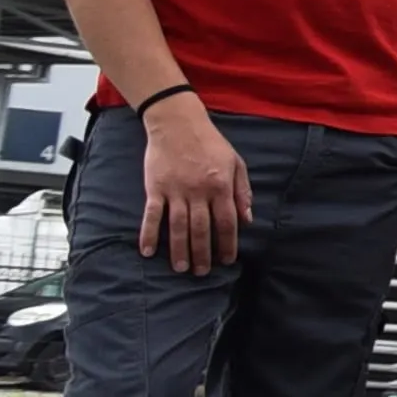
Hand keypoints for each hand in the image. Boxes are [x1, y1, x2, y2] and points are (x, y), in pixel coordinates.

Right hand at [135, 99, 251, 274]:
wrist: (178, 123)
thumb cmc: (210, 143)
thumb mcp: (236, 162)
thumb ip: (242, 191)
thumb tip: (248, 219)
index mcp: (221, 186)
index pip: (227, 222)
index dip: (228, 243)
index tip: (228, 260)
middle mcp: (199, 191)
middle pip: (201, 229)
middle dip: (204, 253)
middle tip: (203, 272)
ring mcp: (175, 191)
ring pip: (178, 227)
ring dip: (179, 250)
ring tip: (181, 268)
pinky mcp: (155, 188)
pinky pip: (151, 215)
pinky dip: (149, 234)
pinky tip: (148, 252)